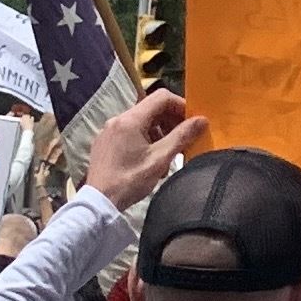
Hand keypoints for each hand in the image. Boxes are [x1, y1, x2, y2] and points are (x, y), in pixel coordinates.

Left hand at [84, 87, 207, 212]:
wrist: (98, 202)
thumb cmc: (130, 180)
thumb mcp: (160, 159)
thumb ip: (182, 136)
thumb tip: (202, 120)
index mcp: (130, 119)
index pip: (161, 97)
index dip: (181, 106)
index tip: (192, 122)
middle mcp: (117, 119)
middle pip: (151, 109)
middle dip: (171, 121)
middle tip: (183, 140)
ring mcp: (108, 131)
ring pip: (141, 122)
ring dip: (159, 132)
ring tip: (168, 154)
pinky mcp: (104, 143)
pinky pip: (130, 132)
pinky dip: (145, 139)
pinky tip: (150, 159)